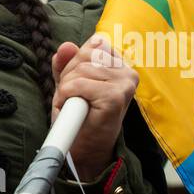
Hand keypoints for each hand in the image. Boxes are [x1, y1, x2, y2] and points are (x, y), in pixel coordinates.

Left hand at [51, 34, 138, 182]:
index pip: (94, 43)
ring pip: (80, 69)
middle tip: (71, 97)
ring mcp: (124, 84)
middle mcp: (128, 71)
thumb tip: (66, 46)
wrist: (84, 150)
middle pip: (85, 54)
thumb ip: (66, 63)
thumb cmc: (79, 115)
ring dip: (66, 89)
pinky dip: (66, 97)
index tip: (75, 83)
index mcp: (120, 64)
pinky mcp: (115, 97)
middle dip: (69, 75)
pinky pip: (77, 84)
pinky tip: (74, 111)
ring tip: (74, 106)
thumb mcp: (69, 82)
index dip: (76, 62)